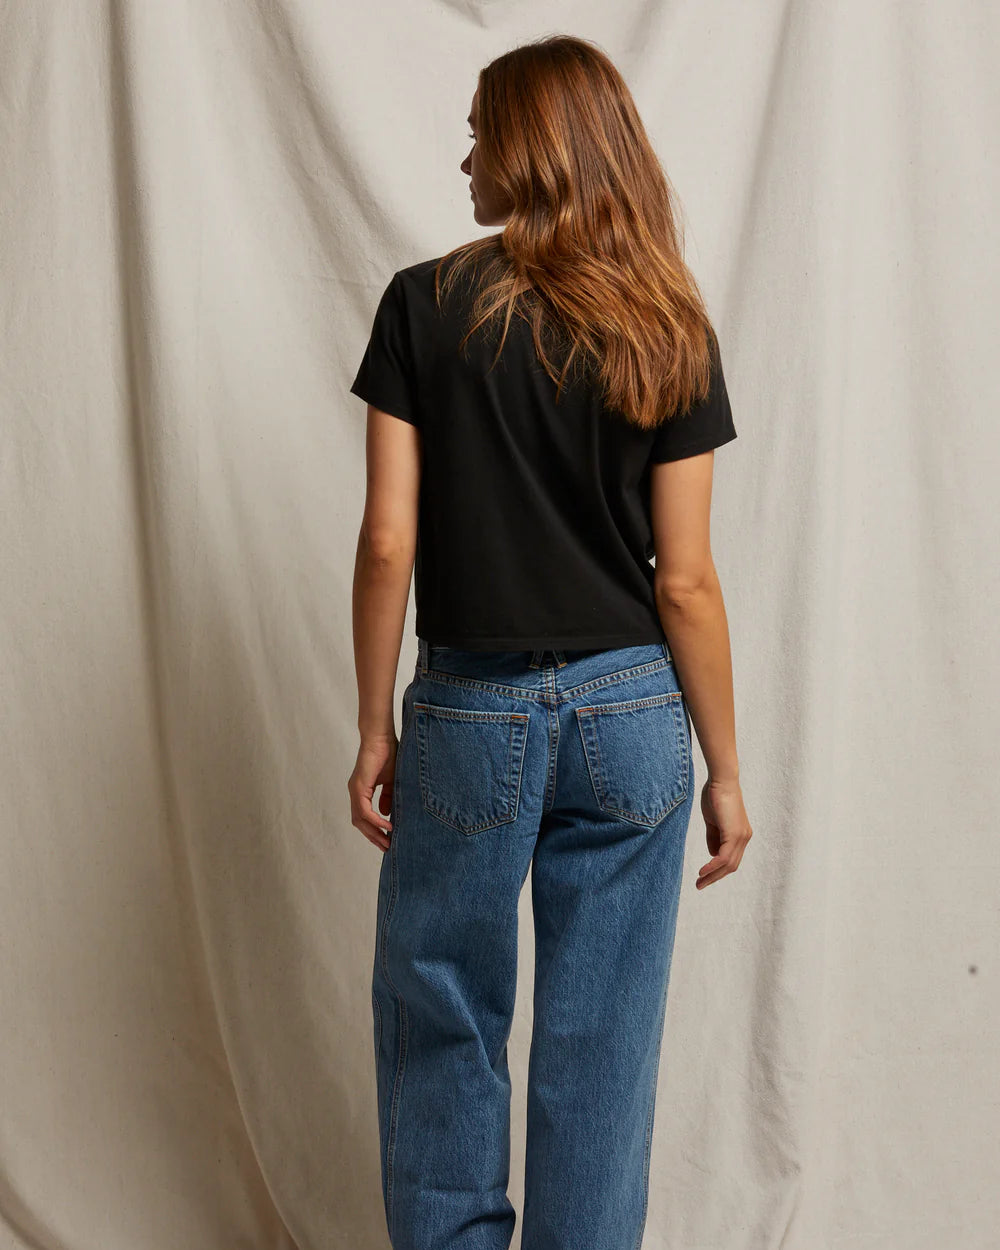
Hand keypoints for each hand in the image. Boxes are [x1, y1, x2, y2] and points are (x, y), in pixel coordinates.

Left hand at [348, 735, 396, 851]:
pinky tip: (387, 826)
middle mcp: (355, 792)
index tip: (386, 840)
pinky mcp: (359, 787)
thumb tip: (386, 814)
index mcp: (361, 791)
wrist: (381, 737)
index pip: (363, 817)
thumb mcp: (391, 781)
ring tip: (387, 841)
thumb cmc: (388, 754)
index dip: (373, 830)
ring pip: (360, 820)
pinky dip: (376, 821)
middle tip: (387, 847)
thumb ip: (388, 797)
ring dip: (374, 832)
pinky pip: (365, 811)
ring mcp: (355, 790)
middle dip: (373, 836)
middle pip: (360, 823)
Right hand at [695, 777, 751, 888]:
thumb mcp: (713, 821)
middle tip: (700, 885)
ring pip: (728, 864)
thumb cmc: (715, 795)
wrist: (721, 780)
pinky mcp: (734, 834)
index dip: (718, 869)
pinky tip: (702, 872)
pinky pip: (723, 857)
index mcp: (740, 834)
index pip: (731, 858)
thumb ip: (714, 837)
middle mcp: (744, 837)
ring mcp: (741, 837)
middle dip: (715, 877)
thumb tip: (712, 854)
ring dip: (712, 875)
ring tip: (699, 882)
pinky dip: (713, 866)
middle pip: (731, 865)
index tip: (704, 876)